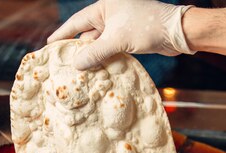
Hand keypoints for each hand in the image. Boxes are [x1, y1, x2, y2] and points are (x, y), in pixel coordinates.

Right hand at [47, 0, 193, 69]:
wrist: (176, 32)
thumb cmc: (147, 27)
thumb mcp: (118, 40)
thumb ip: (95, 53)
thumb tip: (76, 65)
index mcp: (105, 6)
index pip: (77, 22)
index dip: (63, 34)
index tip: (50, 45)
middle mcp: (110, 14)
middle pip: (87, 34)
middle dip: (77, 49)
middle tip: (63, 65)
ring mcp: (120, 26)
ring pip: (99, 44)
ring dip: (92, 57)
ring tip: (79, 72)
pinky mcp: (129, 37)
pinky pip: (111, 49)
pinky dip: (104, 59)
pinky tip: (97, 71)